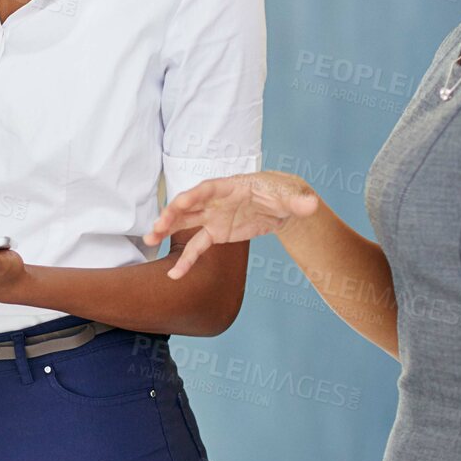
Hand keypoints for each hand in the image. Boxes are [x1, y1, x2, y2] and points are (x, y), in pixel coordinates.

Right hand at [141, 171, 319, 278]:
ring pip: (184, 224)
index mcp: (230, 187)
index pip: (207, 188)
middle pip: (189, 205)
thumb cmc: (285, 194)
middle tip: (156, 228)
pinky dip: (186, 260)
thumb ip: (299, 202)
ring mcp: (213, 217)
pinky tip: (174, 274)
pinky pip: (197, 247)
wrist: (283, 205)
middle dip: (171, 215)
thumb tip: (311, 205)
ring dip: (166, 231)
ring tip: (148, 241)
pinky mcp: (216, 233)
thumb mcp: (294, 197)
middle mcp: (215, 201)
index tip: (178, 203)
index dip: (193, 195)